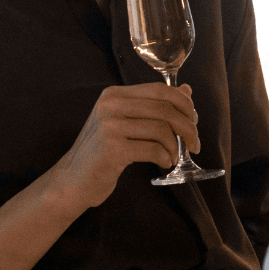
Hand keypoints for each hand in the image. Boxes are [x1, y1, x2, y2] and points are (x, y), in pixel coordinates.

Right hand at [53, 82, 199, 208]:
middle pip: (165, 109)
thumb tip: (187, 90)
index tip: (194, 121)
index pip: (160, 89)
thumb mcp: (126, 122)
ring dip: (176, 147)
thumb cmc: (104, 152)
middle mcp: (110, 105)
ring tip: (173, 157)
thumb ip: (154, 105)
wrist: (73, 180)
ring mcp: (109, 126)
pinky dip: (165, 158)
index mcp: (115, 94)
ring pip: (162, 129)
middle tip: (195, 143)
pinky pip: (154, 149)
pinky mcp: (112, 149)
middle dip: (188, 127)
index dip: (184, 104)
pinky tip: (164, 164)